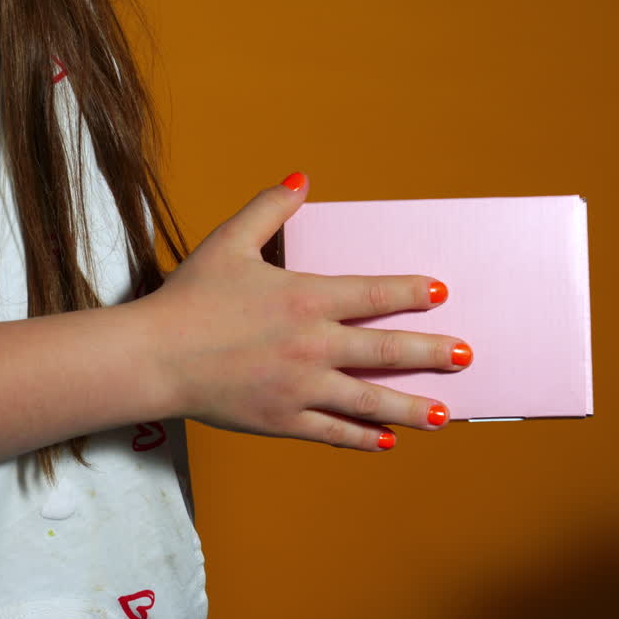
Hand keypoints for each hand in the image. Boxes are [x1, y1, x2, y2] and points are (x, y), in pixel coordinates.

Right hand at [142, 172, 468, 450]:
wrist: (152, 358)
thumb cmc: (188, 299)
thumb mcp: (229, 242)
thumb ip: (270, 209)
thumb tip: (301, 178)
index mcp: (305, 298)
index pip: (375, 294)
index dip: (413, 293)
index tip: (442, 293)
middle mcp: (312, 345)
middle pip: (387, 351)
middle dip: (433, 354)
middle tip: (466, 356)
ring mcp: (300, 388)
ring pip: (369, 400)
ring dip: (411, 408)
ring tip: (444, 415)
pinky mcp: (282, 420)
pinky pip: (333, 432)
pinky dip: (362, 437)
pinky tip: (386, 440)